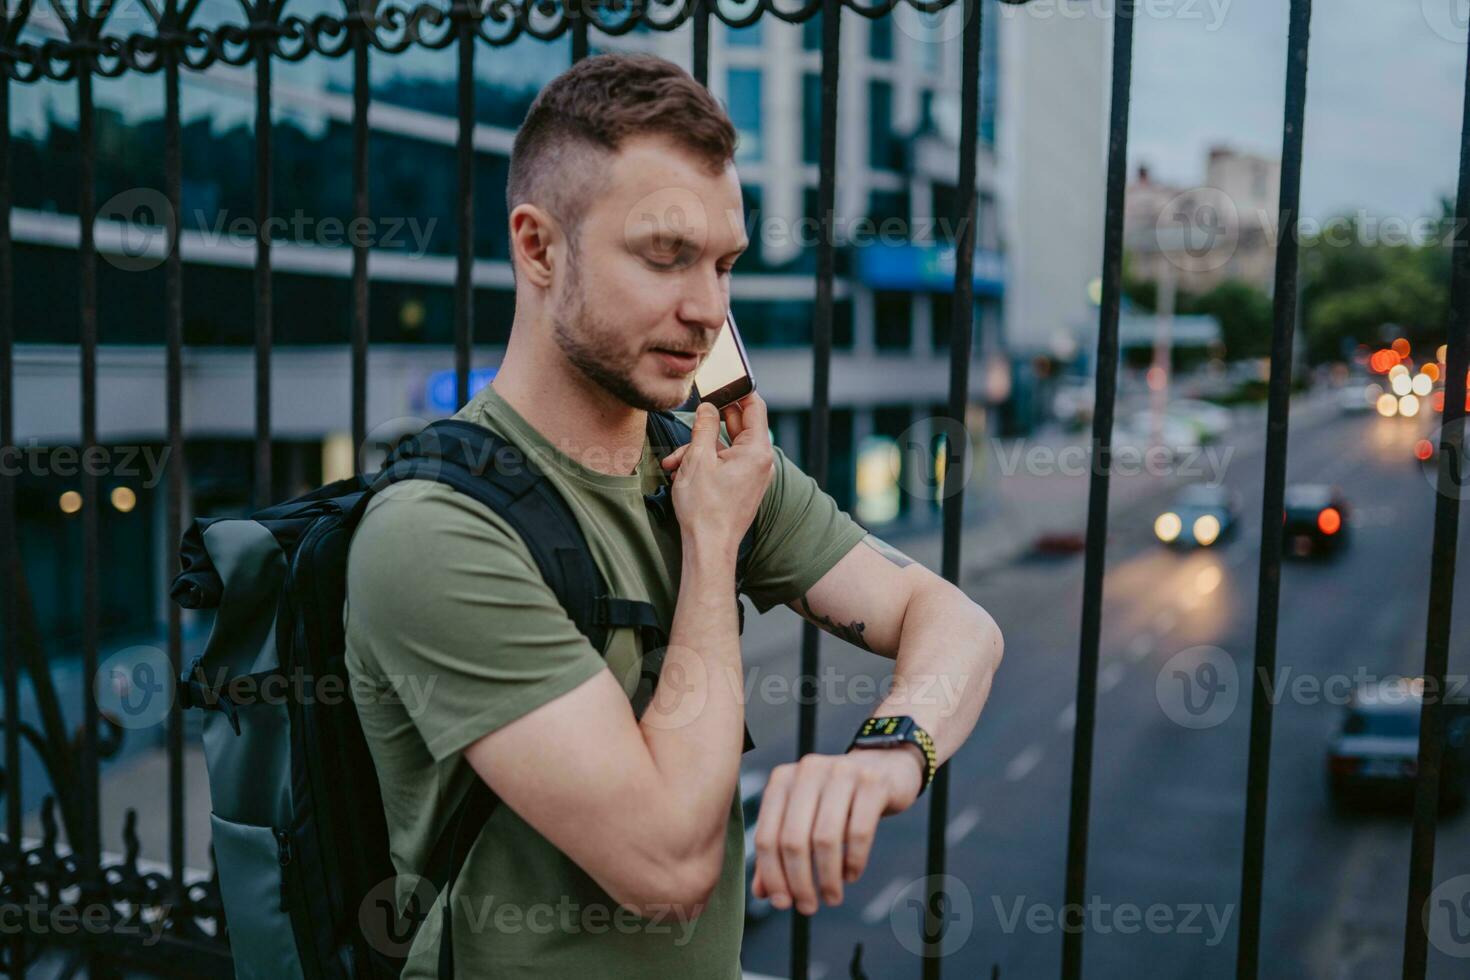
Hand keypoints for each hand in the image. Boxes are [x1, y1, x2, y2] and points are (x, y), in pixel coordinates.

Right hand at [662, 393, 773, 562]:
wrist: (708, 548)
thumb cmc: (704, 509)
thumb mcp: (698, 459)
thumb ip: (705, 427)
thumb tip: (709, 408)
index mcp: (757, 450)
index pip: (754, 406)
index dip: (737, 390)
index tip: (720, 383)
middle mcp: (761, 461)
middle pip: (738, 426)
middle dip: (708, 425)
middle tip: (691, 419)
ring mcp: (753, 475)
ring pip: (726, 447)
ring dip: (700, 448)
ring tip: (674, 460)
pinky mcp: (743, 486)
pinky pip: (726, 463)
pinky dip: (705, 463)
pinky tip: (682, 471)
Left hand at [749, 748, 923, 915]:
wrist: (884, 767)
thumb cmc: (837, 801)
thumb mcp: (805, 818)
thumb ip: (780, 850)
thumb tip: (763, 893)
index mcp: (782, 779)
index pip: (767, 835)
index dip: (771, 876)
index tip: (781, 903)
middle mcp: (807, 770)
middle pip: (793, 840)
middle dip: (799, 882)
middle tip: (808, 907)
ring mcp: (841, 772)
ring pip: (825, 839)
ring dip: (827, 878)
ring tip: (831, 897)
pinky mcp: (872, 783)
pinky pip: (858, 832)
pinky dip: (853, 861)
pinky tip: (851, 875)